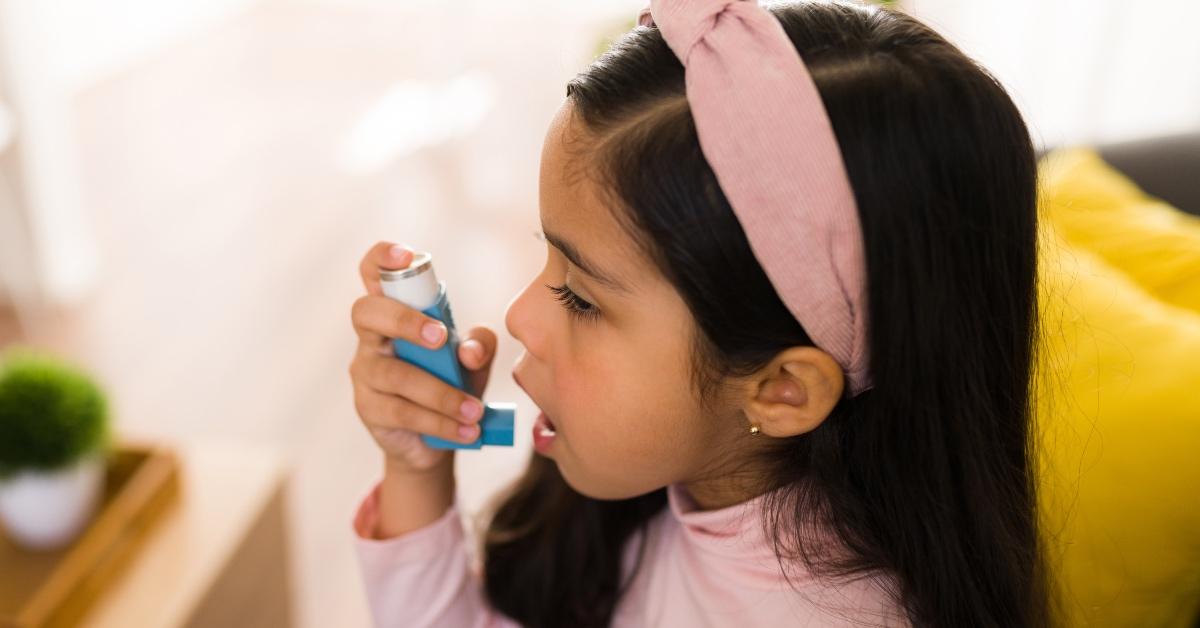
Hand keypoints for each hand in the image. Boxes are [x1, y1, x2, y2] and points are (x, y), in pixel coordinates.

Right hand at [349, 242, 498, 472]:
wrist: (435, 440)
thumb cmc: (451, 383)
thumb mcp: (472, 361)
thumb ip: (478, 346)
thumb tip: (468, 352)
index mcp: (394, 312)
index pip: (373, 273)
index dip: (382, 258)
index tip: (406, 256)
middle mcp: (372, 337)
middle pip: (367, 313)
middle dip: (404, 321)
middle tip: (440, 339)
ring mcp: (365, 372)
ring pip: (394, 374)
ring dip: (441, 394)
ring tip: (476, 412)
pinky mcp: (368, 408)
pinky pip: (402, 412)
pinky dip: (441, 422)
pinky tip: (467, 431)